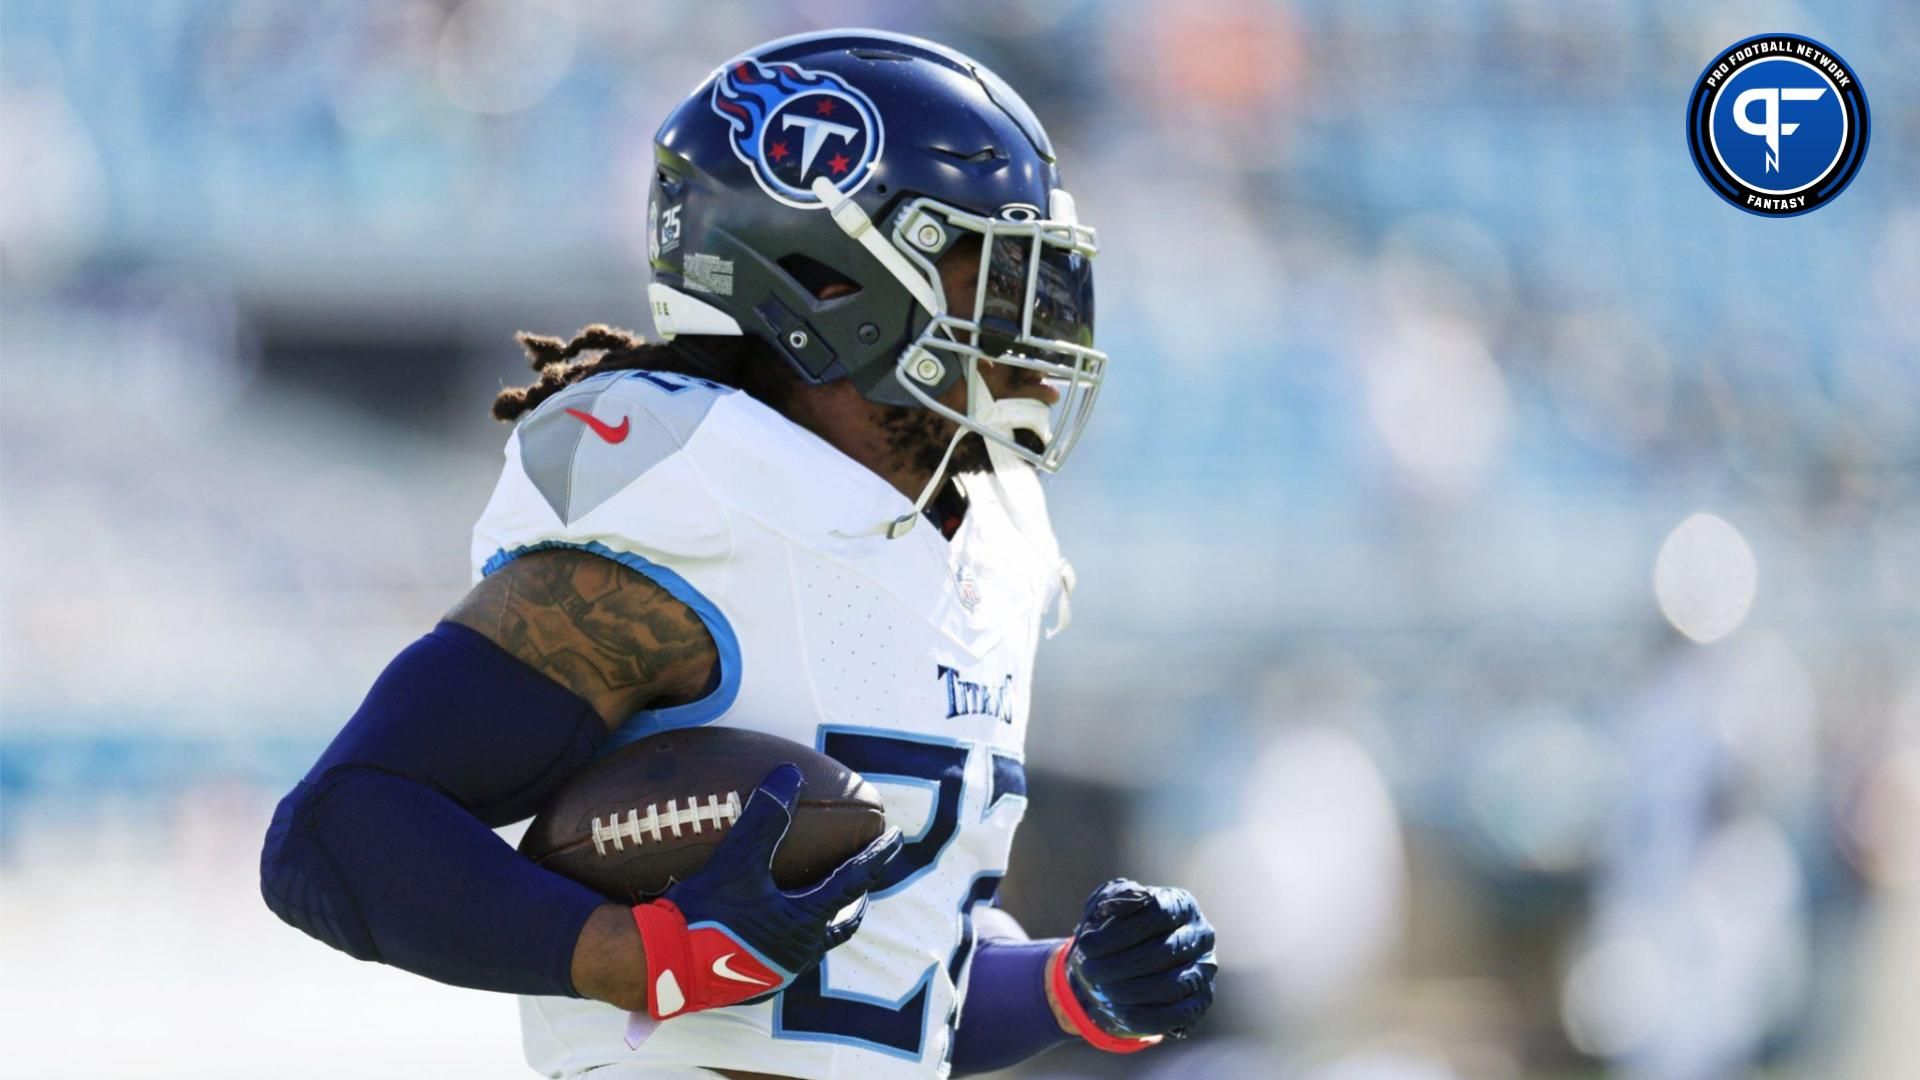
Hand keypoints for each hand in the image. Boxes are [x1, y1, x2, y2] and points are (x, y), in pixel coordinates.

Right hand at [631, 764, 901, 1018]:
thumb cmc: (702, 915)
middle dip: (856, 901)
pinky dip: (789, 939)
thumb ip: (766, 817)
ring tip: (820, 906)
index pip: (853, 881)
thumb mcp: (736, 861)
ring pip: (813, 946)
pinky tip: (771, 931)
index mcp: (804, 922)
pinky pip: (783, 960)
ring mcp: (776, 975)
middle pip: (842, 924)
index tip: (896, 837)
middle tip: (862, 884)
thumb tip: (789, 774)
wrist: (660, 968)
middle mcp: (799, 954)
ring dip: (823, 923)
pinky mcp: (751, 989)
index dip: (876, 856)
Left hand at [1051, 878, 1216, 1047]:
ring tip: (1100, 991)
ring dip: (1130, 992)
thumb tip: (1112, 907)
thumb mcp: (1108, 905)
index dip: (1119, 931)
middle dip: (1119, 965)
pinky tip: (1116, 1012)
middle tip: (1089, 972)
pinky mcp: (1200, 1001)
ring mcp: (1204, 970)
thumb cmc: (1117, 929)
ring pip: (1173, 985)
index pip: (1158, 913)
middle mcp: (1201, 935)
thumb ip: (1112, 899)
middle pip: (1165, 951)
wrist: (1124, 963)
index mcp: (1181, 904)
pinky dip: (1144, 1016)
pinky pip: (1178, 1015)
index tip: (1085, 944)